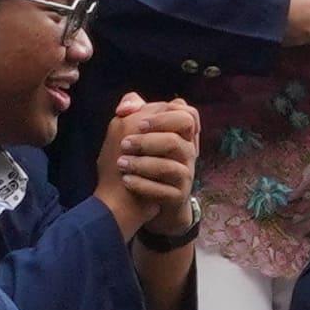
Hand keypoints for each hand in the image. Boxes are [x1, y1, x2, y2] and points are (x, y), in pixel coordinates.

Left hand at [92, 95, 203, 240]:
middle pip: (177, 139)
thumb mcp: (139, 135)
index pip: (188, 114)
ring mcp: (185, 175)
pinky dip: (142, 185)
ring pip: (169, 166)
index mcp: (181, 134)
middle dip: (148, 140)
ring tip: (121, 163)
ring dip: (141, 164)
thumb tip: (124, 107)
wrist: (145, 201)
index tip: (138, 123)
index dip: (164, 116)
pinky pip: (164, 191)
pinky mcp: (178, 197)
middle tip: (124, 144)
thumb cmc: (141, 163)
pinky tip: (126, 181)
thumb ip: (134, 113)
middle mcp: (188, 152)